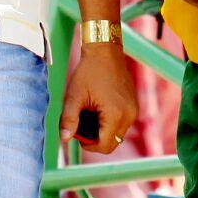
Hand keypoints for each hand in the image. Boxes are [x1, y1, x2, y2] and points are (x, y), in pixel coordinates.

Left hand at [60, 39, 138, 155]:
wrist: (105, 51)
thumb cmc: (88, 71)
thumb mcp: (74, 96)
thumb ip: (68, 120)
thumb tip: (64, 139)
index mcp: (115, 115)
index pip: (105, 146)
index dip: (89, 146)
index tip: (77, 136)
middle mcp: (129, 115)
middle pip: (113, 142)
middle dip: (96, 139)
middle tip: (80, 125)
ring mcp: (133, 110)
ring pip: (118, 134)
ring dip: (103, 131)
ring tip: (88, 115)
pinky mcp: (133, 105)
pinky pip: (122, 123)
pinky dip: (110, 122)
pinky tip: (98, 109)